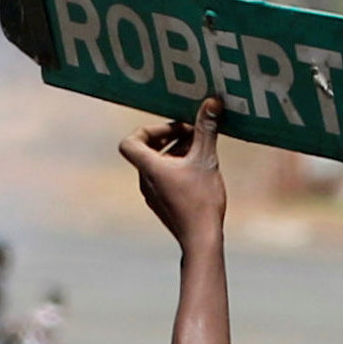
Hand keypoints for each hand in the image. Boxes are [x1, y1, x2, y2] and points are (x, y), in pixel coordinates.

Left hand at [119, 96, 226, 247]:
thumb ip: (206, 129)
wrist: (201, 240)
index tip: (173, 130)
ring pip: (158, 165)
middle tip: (192, 135)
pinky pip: (164, 180)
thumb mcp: (205, 160)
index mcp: (148, 167)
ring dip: (176, 154)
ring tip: (199, 152)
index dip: (149, 130)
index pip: (130, 141)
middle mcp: (145, 180)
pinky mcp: (163, 205)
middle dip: (169, 138)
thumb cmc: (200, 201)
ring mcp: (152, 194)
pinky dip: (178, 170)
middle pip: (147, 150)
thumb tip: (212, 103)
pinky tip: (199, 174)